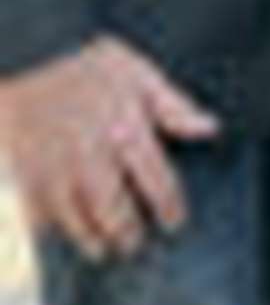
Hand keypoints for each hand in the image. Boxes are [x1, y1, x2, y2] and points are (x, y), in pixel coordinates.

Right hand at [0, 38, 219, 260]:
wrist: (27, 54)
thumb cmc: (87, 64)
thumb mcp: (138, 72)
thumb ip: (173, 106)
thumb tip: (210, 128)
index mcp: (125, 128)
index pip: (155, 178)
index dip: (167, 205)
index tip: (175, 224)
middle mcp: (89, 152)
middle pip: (112, 206)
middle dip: (127, 231)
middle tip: (136, 246)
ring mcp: (53, 165)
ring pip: (73, 215)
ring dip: (90, 237)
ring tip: (103, 250)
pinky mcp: (24, 170)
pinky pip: (37, 210)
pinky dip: (50, 228)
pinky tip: (62, 236)